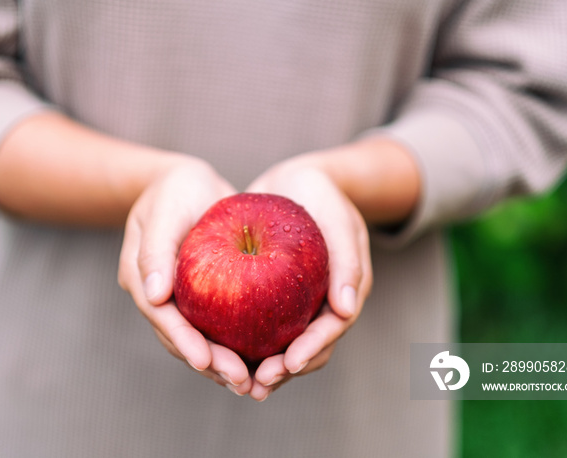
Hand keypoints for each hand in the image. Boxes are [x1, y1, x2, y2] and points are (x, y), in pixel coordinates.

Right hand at [118, 157, 252, 394]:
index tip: (206, 360)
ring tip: (251, 382)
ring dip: (222, 363)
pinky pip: (217, 325)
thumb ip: (156, 249)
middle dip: (209, 363)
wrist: (189, 183)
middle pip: (180, 338)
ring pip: (198, 338)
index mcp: (141, 278)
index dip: (183, 340)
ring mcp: (179, 299)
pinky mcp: (202, 297)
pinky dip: (234, 343)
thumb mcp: (165, 209)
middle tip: (241, 381)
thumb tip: (154, 294)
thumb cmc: (175, 188)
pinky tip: (260, 359)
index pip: (161, 316)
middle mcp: (157, 296)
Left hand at [245, 154, 371, 400]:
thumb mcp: (338, 217)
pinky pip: (258, 325)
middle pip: (305, 349)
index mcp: (345, 293)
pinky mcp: (271, 298)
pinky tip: (218, 351)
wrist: (294, 181)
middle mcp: (322, 306)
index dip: (311, 350)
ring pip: (280, 345)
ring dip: (262, 367)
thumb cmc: (321, 194)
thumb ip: (347, 260)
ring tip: (237, 382)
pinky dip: (243, 342)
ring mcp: (297, 305)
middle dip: (283, 371)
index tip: (286, 364)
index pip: (331, 330)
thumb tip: (346, 310)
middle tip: (255, 384)